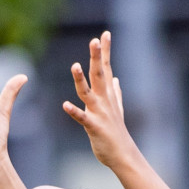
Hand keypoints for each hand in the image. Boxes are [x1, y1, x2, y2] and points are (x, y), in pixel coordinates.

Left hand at [63, 31, 139, 169]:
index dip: (105, 51)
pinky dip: (74, 112)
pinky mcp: (94, 127)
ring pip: (88, 92)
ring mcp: (100, 113)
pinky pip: (82, 118)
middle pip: (99, 74)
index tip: (104, 34)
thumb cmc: (117, 133)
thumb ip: (116, 93)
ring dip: (81, 79)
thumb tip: (117, 79)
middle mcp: (104, 100)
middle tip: (94, 40)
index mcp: (108, 95)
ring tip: (75, 65)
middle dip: (97, 57)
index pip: (107, 68)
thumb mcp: (117, 109)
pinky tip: (64, 105)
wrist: (123, 155)